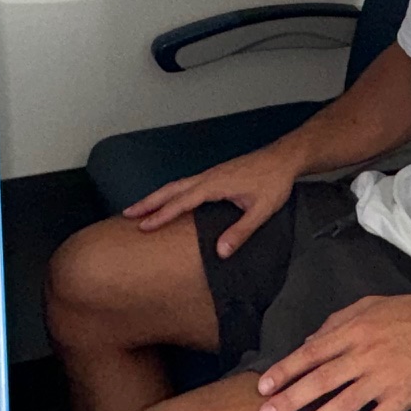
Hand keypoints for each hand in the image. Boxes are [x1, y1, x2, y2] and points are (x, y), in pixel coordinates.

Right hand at [122, 142, 304, 257]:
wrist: (284, 158)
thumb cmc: (273, 183)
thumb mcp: (260, 211)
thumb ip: (240, 231)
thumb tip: (220, 252)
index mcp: (215, 185)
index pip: (182, 202)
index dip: (162, 215)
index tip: (143, 226)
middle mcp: (208, 177)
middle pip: (171, 189)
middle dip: (149, 202)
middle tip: (126, 213)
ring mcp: (210, 174)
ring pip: (177, 184)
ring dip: (157, 196)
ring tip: (139, 207)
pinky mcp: (215, 174)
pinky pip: (186, 183)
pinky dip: (171, 192)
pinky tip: (169, 199)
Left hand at [255, 293, 410, 410]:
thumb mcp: (371, 306)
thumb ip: (338, 321)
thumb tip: (309, 341)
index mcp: (355, 330)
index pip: (312, 353)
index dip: (286, 370)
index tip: (264, 387)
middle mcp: (365, 354)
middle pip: (320, 380)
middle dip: (290, 399)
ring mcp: (383, 377)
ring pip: (342, 404)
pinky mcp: (402, 397)